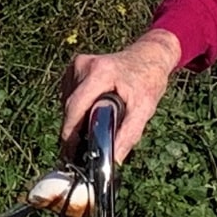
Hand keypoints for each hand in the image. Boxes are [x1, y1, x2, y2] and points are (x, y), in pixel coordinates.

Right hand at [62, 30, 180, 158]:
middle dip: (73, 129)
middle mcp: (84, 65)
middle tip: (79, 150)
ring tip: (94, 126)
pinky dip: (78, 108)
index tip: (70, 151)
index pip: (75, 106)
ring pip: (67, 101)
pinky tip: (93, 109)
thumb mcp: (144, 109)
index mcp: (100, 72)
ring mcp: (77, 65)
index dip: (70, 131)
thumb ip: (129, 134)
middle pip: (69, 106)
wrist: (149, 56)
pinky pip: (70, 95)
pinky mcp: (75, 68)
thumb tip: (115, 160)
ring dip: (76, 118)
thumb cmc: (148, 81)